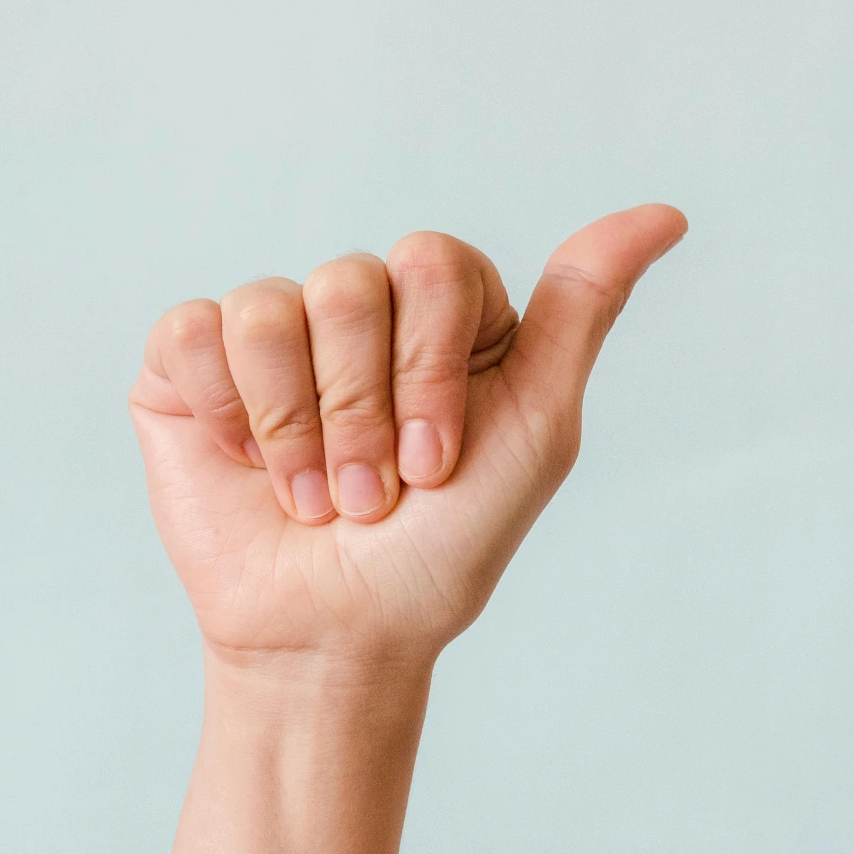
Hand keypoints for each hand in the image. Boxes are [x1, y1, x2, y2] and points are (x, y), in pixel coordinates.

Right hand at [129, 207, 686, 673]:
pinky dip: (228, 416)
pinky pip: (193, 331)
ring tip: (311, 498)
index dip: (429, 367)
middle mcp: (353, 308)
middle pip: (348, 283)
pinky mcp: (189, 368)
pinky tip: (246, 465)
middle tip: (371, 495)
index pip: (431, 263)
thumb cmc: (441, 550)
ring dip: (295, 429)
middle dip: (361, 412)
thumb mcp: (537, 429)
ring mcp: (269, 334)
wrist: (336, 637)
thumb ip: (584, 310)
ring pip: (268, 310)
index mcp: (439, 312)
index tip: (437, 464)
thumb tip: (664, 216)